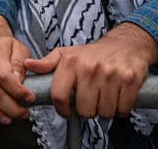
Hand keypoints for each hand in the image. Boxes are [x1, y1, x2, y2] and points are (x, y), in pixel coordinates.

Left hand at [24, 23, 157, 118]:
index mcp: (71, 62)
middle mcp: (90, 68)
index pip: (59, 95)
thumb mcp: (67, 54)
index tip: (66, 111)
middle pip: (84, 109)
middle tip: (89, 101)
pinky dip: (120, 109)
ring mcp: (111, 74)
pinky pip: (123, 109)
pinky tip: (117, 98)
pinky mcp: (130, 80)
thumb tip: (28, 65)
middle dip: (86, 110)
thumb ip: (47, 63)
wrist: (126, 44)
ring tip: (103, 98)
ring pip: (104, 112)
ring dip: (104, 110)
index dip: (61, 109)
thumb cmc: (93, 53)